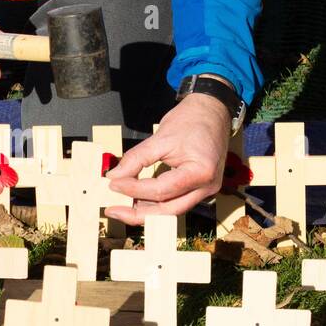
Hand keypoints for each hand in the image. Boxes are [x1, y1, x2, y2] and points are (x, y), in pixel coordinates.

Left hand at [104, 93, 231, 223]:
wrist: (212, 112)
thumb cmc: (192, 120)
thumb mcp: (160, 137)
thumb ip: (136, 159)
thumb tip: (115, 176)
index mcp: (201, 173)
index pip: (161, 190)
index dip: (134, 189)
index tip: (113, 184)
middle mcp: (207, 187)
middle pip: (168, 211)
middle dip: (138, 214)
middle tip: (114, 210)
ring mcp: (205, 190)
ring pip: (171, 210)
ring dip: (146, 210)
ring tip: (122, 206)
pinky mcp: (199, 189)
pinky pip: (175, 201)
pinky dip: (156, 203)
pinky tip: (138, 200)